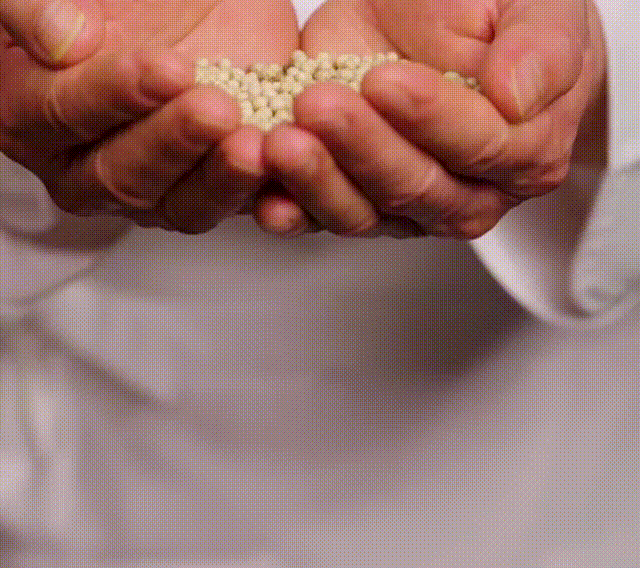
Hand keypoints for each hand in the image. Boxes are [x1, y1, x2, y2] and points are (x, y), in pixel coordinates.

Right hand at [1, 0, 297, 232]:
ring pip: (181, 205)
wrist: (187, 15)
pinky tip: (280, 166)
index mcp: (33, 116)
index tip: (167, 69)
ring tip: (253, 146)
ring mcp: (154, 189)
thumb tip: (62, 39)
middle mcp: (88, 169)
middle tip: (216, 109)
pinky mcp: (209, 192)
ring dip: (219, 178)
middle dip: (173, 141)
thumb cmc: (120, 5)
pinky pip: (232, 205)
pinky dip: (260, 191)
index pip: (65, 116)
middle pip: (124, 174)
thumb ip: (34, 6)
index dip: (115, 95)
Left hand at [254, 0, 605, 238]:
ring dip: (318, 181)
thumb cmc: (497, 19)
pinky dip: (291, 209)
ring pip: (362, 212)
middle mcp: (464, 195)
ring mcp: (403, 206)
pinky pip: (320, 215)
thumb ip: (543, 51)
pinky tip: (265, 199)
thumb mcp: (537, 11)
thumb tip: (517, 97)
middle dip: (364, 148)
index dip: (432, 119)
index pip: (478, 147)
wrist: (448, 24)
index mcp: (522, 156)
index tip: (387, 81)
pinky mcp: (354, 197)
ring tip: (281, 143)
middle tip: (321, 107)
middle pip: (413, 186)